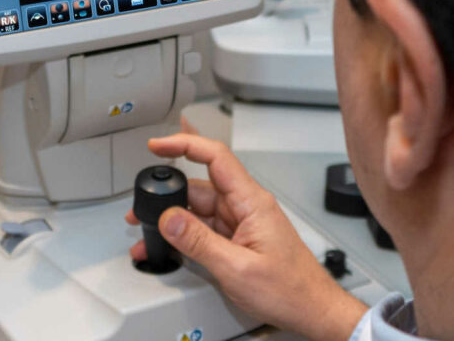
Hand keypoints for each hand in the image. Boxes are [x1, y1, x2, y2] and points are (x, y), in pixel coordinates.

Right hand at [125, 134, 366, 340]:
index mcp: (251, 202)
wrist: (311, 310)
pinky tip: (170, 246)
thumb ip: (198, 242)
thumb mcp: (236, 268)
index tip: (158, 145)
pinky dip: (185, 235)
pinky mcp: (238, 237)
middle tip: (141, 209)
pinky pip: (206, 227)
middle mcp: (246, 206)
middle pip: (200, 187)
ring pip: (199, 209)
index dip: (184, 144)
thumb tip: (168, 218)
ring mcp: (242, 221)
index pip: (215, 157)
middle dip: (168, 197)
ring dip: (174, 221)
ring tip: (149, 235)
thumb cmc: (290, 289)